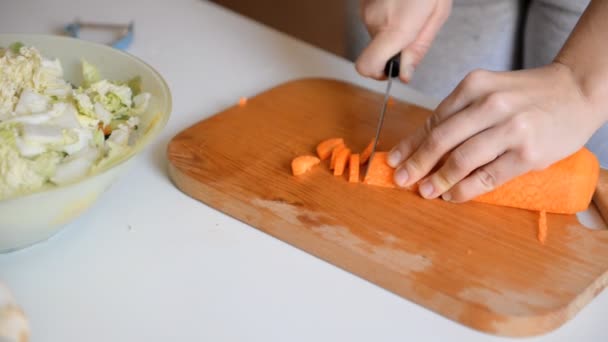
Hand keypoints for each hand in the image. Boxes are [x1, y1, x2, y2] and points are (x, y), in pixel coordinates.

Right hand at [355, 0, 451, 81]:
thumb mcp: (437, 16)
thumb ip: (418, 49)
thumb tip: (404, 75)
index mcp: (396, 28)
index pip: (368, 66)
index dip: (378, 74)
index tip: (391, 71)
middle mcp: (376, 22)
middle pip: (377, 53)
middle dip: (395, 50)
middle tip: (414, 31)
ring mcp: (366, 12)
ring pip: (377, 38)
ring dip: (393, 33)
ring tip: (410, 13)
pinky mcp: (364, 5)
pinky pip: (375, 23)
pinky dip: (388, 21)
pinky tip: (401, 6)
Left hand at [387, 63, 604, 201]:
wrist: (578, 92)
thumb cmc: (527, 95)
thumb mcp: (490, 91)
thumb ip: (460, 114)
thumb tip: (421, 146)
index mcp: (475, 85)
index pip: (435, 120)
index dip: (411, 144)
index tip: (394, 160)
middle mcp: (491, 104)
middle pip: (441, 140)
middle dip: (416, 163)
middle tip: (402, 180)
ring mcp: (510, 129)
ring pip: (461, 160)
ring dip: (438, 179)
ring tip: (425, 192)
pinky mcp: (527, 153)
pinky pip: (487, 177)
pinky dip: (464, 189)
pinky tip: (452, 195)